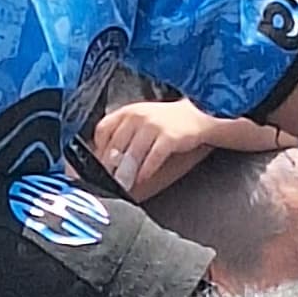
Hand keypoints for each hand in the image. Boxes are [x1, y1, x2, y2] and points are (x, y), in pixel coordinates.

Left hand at [92, 95, 220, 201]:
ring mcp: (154, 126)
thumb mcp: (141, 119)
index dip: (99, 149)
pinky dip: (145, 171)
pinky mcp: (169, 137)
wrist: (198, 115)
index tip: (99, 164)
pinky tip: (142, 179)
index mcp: (128, 111)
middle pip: (116, 145)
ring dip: (125, 173)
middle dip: (110, 167)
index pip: (103, 129)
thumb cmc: (166, 120)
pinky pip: (152, 158)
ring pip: (132, 154)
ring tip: (123, 184)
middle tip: (108, 181)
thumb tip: (105, 158)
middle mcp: (138, 116)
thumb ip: (123, 133)